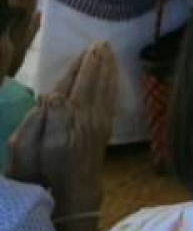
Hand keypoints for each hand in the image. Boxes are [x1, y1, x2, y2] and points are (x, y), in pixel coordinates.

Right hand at [7, 43, 115, 206]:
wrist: (75, 187)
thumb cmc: (51, 167)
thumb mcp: (41, 144)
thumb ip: (48, 118)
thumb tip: (52, 94)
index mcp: (72, 115)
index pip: (78, 83)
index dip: (83, 66)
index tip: (89, 49)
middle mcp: (90, 115)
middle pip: (96, 82)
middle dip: (99, 62)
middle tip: (103, 43)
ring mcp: (101, 121)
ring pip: (107, 88)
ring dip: (109, 70)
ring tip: (110, 53)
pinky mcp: (105, 129)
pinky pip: (112, 100)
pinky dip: (113, 85)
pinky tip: (114, 78)